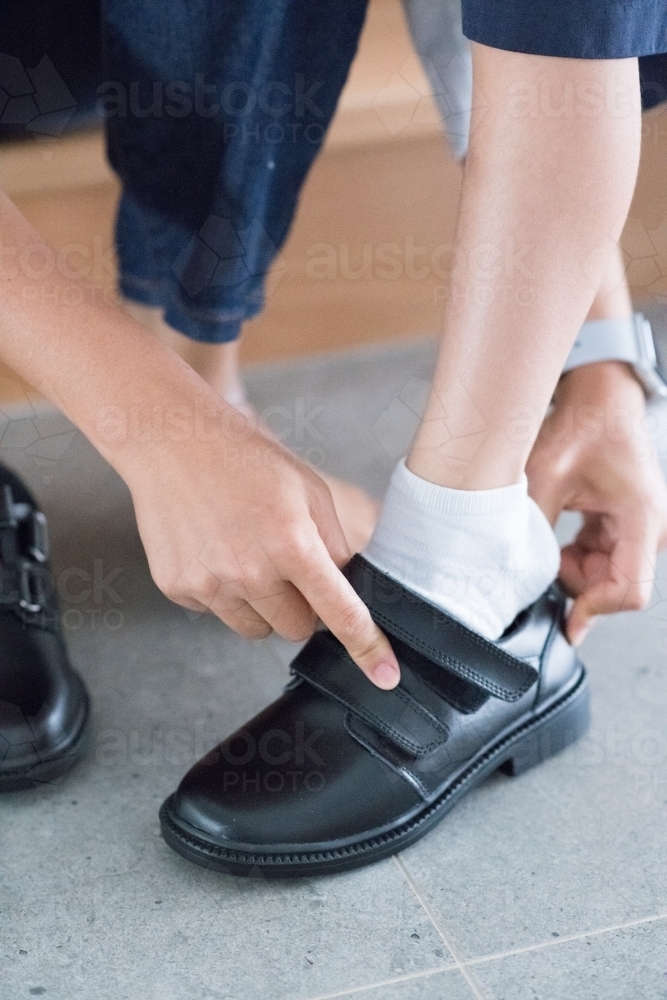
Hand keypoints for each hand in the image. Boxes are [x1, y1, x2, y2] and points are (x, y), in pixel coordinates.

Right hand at [112, 380, 399, 687]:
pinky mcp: (178, 588)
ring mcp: (209, 583)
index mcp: (292, 543)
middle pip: (297, 629)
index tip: (385, 675)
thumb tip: (348, 588)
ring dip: (263, 606)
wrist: (173, 442)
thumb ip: (334, 542)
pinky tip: (216, 549)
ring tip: (248, 553)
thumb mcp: (309, 489)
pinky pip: (218, 613)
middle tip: (288, 566)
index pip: (339, 613)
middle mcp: (249, 571)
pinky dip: (225, 593)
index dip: (367, 647)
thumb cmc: (245, 459)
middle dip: (303, 607)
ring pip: (257, 629)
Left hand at [527, 362, 666, 644]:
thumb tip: (515, 573)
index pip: (628, 591)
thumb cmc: (583, 425)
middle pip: (613, 587)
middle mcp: (649, 527)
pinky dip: (575, 555)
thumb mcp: (545, 478)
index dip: (593, 609)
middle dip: (574, 581)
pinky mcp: (627, 526)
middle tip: (542, 555)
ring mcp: (640, 529)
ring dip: (571, 567)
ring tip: (550, 529)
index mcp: (641, 518)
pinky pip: (601, 559)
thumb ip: (534, 529)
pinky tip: (558, 534)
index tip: (565, 620)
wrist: (597, 398)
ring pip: (604, 576)